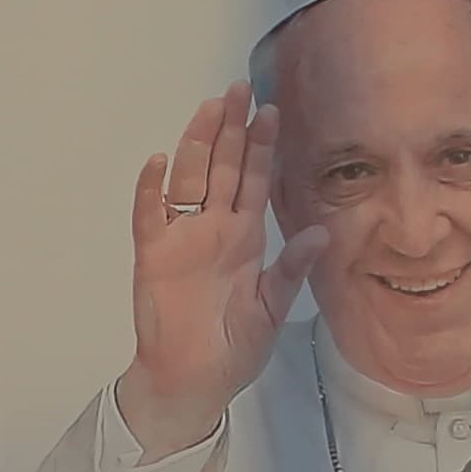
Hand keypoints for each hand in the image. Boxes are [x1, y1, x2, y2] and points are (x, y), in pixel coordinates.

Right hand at [112, 83, 332, 460]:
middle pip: (220, 167)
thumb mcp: (273, 309)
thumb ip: (291, 269)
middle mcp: (212, 230)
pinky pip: (150, 216)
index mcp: (243, 239)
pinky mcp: (154, 257)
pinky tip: (159, 163)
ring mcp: (181, 239)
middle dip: (230, 128)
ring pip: (188, 179)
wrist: (194, 382)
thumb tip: (321, 234)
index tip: (272, 111)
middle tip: (239, 89)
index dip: (260, 147)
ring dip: (197, 144)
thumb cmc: (231, 350)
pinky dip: (151, 190)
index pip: (252, 181)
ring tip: (209, 109)